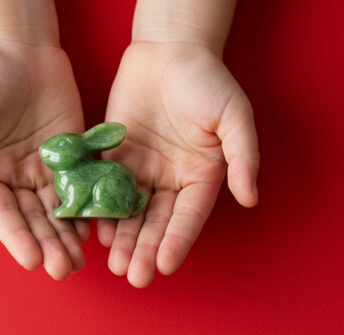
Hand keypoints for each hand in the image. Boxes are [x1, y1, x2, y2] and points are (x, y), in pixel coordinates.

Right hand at [0, 41, 89, 279]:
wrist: (21, 48)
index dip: (15, 237)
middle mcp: (14, 177)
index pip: (1, 212)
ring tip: (79, 260)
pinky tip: (101, 227)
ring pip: (58, 210)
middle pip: (32, 219)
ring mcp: (44, 168)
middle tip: (63, 268)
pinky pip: (82, 186)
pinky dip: (90, 208)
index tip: (30, 259)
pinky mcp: (72, 155)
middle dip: (47, 244)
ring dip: (68, 236)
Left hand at [98, 41, 259, 286]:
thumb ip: (242, 157)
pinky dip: (99, 209)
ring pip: (129, 211)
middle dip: (145, 249)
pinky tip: (93, 229)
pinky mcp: (113, 155)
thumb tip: (250, 197)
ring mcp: (141, 169)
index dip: (177, 241)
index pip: (188, 216)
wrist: (168, 49)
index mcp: (201, 175)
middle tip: (133, 275)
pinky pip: (104, 187)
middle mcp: (169, 179)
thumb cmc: (207, 81)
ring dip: (122, 238)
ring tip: (113, 263)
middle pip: (156, 222)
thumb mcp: (234, 117)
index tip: (166, 266)